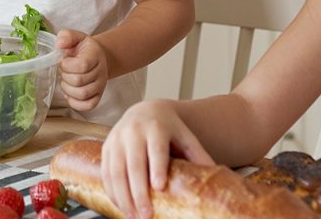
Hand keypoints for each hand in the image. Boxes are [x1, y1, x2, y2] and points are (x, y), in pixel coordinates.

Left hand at [55, 29, 109, 111]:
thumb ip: (66, 36)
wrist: (96, 58)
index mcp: (95, 55)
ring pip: (82, 94)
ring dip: (67, 89)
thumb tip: (59, 44)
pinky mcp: (97, 97)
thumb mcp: (75, 37)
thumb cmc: (82, 49)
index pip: (82, 65)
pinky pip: (87, 106)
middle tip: (62, 71)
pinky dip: (74, 102)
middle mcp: (101, 72)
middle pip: (79, 81)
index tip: (63, 61)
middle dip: (65, 76)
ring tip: (65, 80)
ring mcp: (100, 86)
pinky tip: (69, 93)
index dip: (67, 65)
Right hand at [100, 99, 214, 218]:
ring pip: (116, 171)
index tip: (159, 188)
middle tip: (146, 215)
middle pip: (134, 164)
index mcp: (156, 127)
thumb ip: (198, 155)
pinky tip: (121, 206)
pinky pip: (105, 173)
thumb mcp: (186, 137)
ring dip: (123, 197)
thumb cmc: (169, 129)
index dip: (156, 167)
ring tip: (132, 217)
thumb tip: (215, 175)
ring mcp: (116, 139)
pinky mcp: (106, 148)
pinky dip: (112, 192)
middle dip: (138, 192)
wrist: (144, 112)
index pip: (156, 149)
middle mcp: (133, 132)